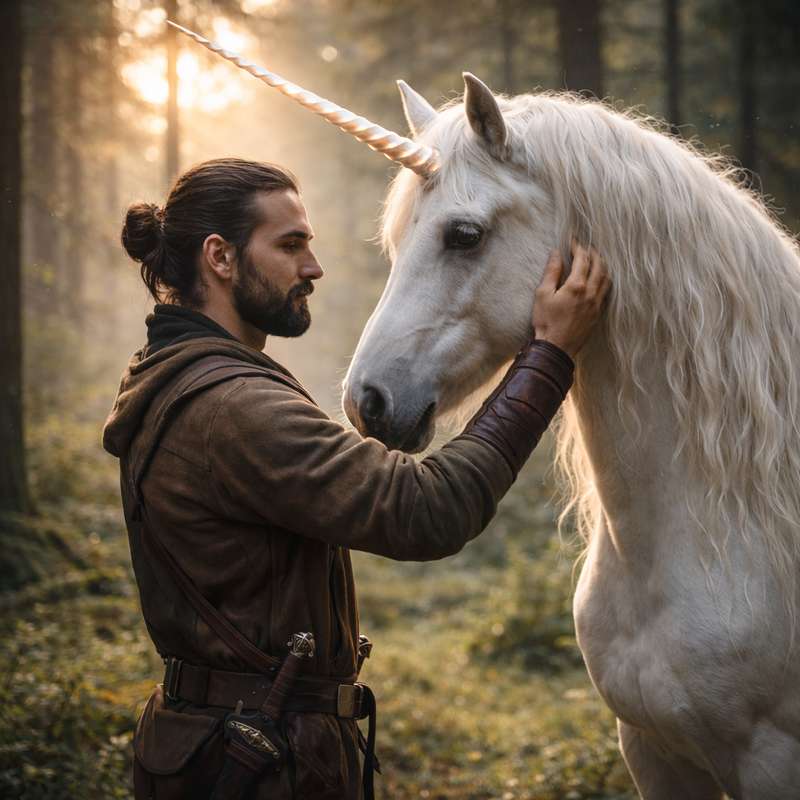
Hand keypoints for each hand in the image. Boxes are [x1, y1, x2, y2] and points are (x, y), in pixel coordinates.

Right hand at [532, 242, 609, 357]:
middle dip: (594, 254)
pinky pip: (606, 292)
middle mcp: (590, 293)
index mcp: (576, 286)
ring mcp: (596, 304)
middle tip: (587, 248)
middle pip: (599, 266)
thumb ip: (551, 272)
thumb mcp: (542, 294)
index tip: (573, 241)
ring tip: (596, 260)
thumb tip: (556, 254)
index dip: (578, 247)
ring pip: (606, 279)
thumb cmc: (546, 322)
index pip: (582, 259)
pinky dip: (604, 281)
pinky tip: (599, 280)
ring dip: (602, 266)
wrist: (556, 348)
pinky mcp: (597, 314)